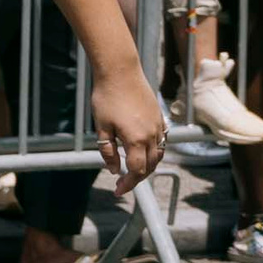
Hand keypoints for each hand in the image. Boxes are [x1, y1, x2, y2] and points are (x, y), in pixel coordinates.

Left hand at [92, 65, 166, 195]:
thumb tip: (114, 170)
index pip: (137, 171)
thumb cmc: (107, 98)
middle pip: (150, 165)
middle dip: (138, 178)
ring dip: (148, 165)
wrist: (120, 72)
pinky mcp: (159, 117)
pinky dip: (154, 151)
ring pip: (158, 154)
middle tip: (123, 184)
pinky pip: (161, 140)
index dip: (128, 184)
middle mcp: (152, 135)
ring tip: (133, 171)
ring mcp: (158, 125)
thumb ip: (108, 151)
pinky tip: (143, 152)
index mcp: (137, 139)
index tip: (118, 191)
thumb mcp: (101, 128)